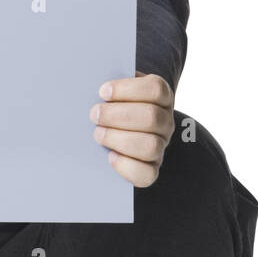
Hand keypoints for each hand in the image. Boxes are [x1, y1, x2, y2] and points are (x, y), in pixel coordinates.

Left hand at [90, 73, 174, 187]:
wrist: (117, 132)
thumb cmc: (114, 107)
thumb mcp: (115, 92)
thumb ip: (111, 88)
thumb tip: (92, 83)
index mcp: (161, 97)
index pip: (156, 89)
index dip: (128, 89)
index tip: (103, 92)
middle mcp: (165, 122)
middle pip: (151, 117)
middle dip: (118, 115)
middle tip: (94, 114)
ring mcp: (161, 147)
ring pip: (150, 145)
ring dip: (119, 139)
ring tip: (98, 134)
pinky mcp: (151, 169)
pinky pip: (146, 173)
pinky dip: (126, 166)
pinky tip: (109, 156)